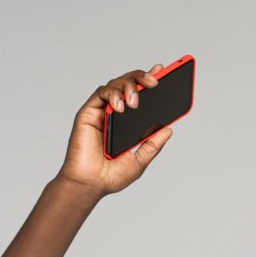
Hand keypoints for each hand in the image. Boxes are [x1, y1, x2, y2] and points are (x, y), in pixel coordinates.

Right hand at [57, 63, 172, 197]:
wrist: (90, 185)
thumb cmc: (109, 177)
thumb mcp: (139, 161)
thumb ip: (152, 145)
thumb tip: (168, 129)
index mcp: (126, 123)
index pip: (138, 95)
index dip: (149, 80)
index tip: (162, 71)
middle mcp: (113, 114)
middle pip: (127, 84)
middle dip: (141, 78)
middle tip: (154, 82)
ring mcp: (100, 112)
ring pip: (115, 84)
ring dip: (128, 87)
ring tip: (135, 103)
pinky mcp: (87, 113)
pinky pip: (100, 93)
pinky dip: (112, 95)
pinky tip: (120, 107)